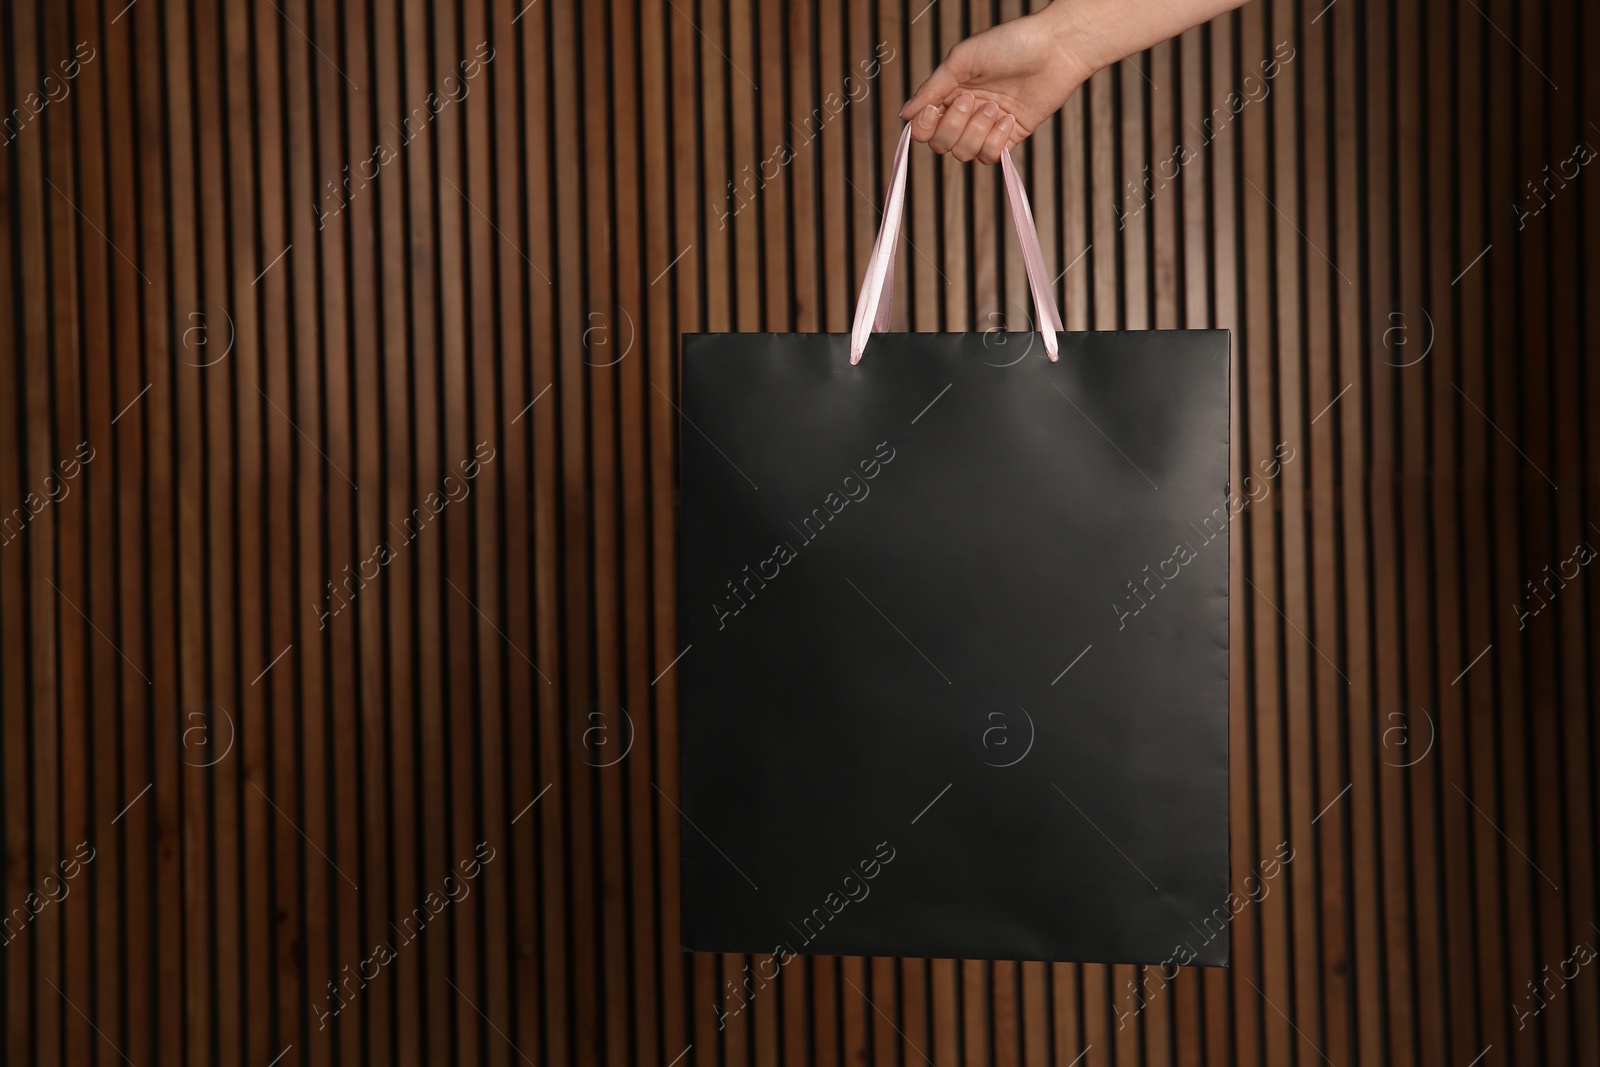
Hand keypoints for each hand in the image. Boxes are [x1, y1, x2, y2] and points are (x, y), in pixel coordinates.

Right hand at [898, 11, 1090, 163]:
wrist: (1056, 49)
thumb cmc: (1010, 44)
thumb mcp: (962, 59)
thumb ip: (932, 89)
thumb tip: (904, 115)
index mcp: (950, 93)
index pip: (924, 128)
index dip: (924, 127)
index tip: (935, 110)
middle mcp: (966, 113)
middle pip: (942, 144)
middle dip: (954, 126)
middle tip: (973, 100)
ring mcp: (988, 127)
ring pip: (964, 153)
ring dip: (977, 131)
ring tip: (995, 107)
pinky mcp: (1010, 137)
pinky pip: (990, 156)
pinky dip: (996, 140)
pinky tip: (1009, 118)